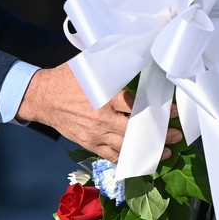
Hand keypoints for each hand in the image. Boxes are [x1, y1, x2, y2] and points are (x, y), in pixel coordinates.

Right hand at [17, 64, 182, 162]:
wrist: (42, 98)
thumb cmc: (66, 79)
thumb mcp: (89, 68)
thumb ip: (112, 69)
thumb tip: (136, 60)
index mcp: (103, 97)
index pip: (136, 107)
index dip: (157, 110)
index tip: (172, 111)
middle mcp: (101, 119)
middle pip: (135, 131)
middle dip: (158, 135)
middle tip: (176, 136)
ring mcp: (94, 135)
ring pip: (126, 147)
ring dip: (146, 151)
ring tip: (164, 152)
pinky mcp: (89, 144)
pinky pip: (111, 156)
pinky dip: (127, 159)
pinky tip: (139, 159)